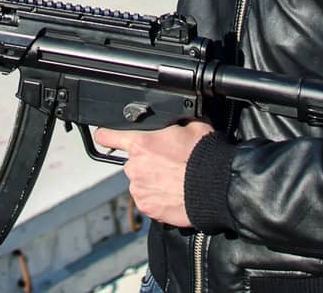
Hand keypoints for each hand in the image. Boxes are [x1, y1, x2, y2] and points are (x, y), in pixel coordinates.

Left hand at [93, 121, 214, 227]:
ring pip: (140, 182)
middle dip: (146, 162)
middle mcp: (134, 167)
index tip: (105, 137)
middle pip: (132, 161)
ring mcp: (139, 190)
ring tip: (174, 180)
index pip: (107, 136)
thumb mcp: (192, 125)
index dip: (106, 135)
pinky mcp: (147, 208)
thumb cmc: (205, 157)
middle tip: (167, 163)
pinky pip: (147, 200)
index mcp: (140, 143)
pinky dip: (157, 198)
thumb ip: (175, 121)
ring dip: (151, 180)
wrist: (217, 190)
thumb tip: (177, 113)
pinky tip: (174, 193)